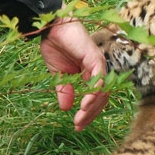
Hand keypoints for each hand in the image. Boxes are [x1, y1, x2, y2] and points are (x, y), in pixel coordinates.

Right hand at [39, 16, 107, 130]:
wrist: (51, 27)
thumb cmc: (55, 46)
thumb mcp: (59, 75)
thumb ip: (64, 91)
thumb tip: (65, 109)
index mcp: (90, 73)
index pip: (95, 98)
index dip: (88, 113)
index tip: (77, 126)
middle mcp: (97, 70)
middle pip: (102, 98)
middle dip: (91, 114)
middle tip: (78, 126)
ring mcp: (98, 63)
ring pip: (103, 91)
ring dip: (92, 107)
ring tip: (80, 118)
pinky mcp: (95, 58)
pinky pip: (99, 79)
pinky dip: (94, 93)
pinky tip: (84, 105)